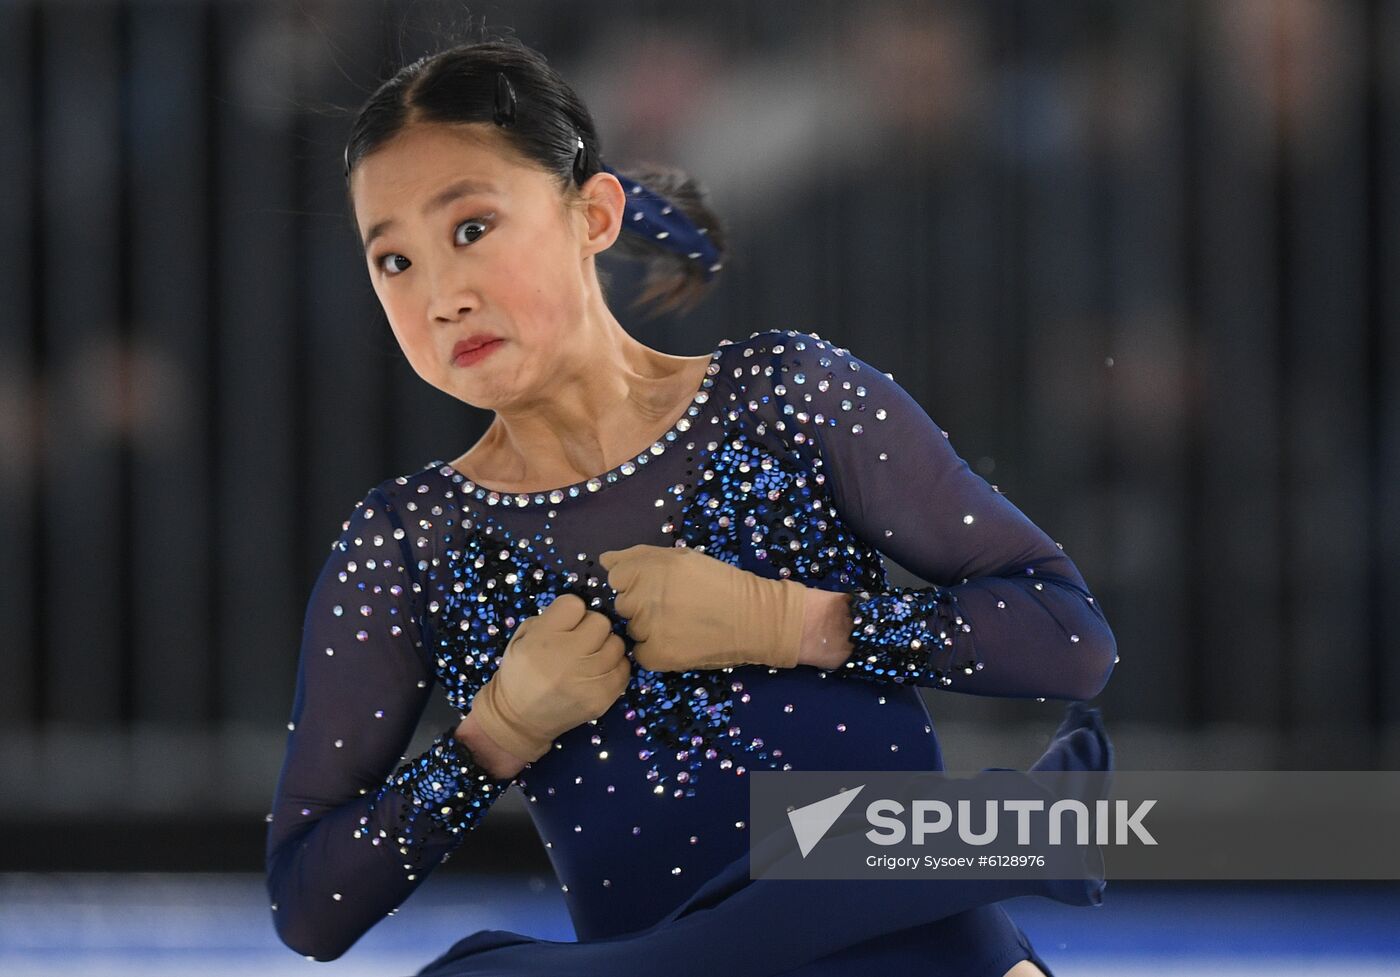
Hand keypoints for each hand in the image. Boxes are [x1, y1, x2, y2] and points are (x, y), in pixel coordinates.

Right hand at [468, 593, 631, 763]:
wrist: (520, 720)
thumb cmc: (520, 673)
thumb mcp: (521, 638)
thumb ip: (549, 619)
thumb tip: (580, 613)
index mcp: (542, 639)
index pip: (575, 604)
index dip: (572, 612)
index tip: (566, 625)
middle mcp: (566, 657)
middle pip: (601, 622)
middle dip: (591, 629)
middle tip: (580, 642)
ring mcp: (586, 679)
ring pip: (617, 645)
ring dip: (605, 648)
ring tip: (591, 658)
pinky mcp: (602, 698)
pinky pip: (624, 669)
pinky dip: (614, 668)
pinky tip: (598, 673)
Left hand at [598, 544, 807, 671]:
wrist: (755, 619)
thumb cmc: (719, 583)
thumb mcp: (682, 558)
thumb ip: (639, 556)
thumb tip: (604, 561)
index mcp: (649, 568)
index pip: (616, 577)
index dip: (635, 582)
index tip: (657, 586)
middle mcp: (644, 596)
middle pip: (623, 604)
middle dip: (641, 605)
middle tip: (674, 606)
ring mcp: (648, 628)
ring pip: (632, 629)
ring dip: (648, 628)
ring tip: (681, 624)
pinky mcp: (656, 656)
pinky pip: (640, 653)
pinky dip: (655, 650)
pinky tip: (679, 642)